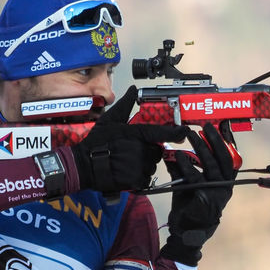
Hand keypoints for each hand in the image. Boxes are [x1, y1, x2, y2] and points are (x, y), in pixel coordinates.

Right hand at [71, 85, 188, 193]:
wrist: (84, 165)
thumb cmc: (96, 142)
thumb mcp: (110, 119)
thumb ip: (125, 105)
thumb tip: (133, 89)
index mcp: (136, 133)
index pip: (161, 132)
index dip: (176, 132)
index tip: (184, 131)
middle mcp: (141, 149)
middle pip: (156, 150)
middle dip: (148, 150)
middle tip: (132, 151)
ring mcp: (139, 165)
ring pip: (151, 164)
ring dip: (144, 164)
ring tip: (126, 161)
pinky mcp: (137, 179)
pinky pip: (146, 178)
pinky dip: (139, 177)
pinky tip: (126, 172)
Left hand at [160, 123, 236, 265]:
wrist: (186, 231)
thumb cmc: (189, 205)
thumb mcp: (188, 182)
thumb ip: (184, 165)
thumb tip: (173, 148)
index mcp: (225, 181)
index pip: (231, 157)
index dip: (228, 141)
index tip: (223, 124)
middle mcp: (225, 186)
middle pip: (224, 158)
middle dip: (215, 140)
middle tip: (206, 126)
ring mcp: (217, 193)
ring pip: (211, 165)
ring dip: (201, 148)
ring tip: (191, 135)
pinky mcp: (205, 199)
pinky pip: (195, 178)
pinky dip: (186, 165)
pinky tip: (178, 156)